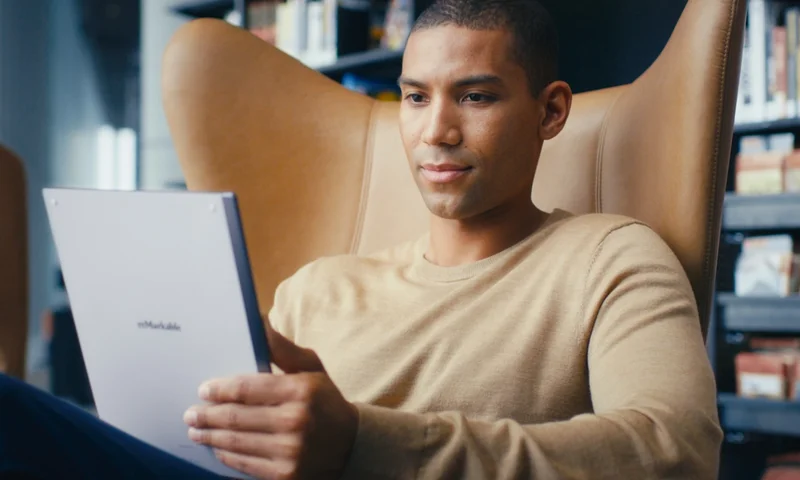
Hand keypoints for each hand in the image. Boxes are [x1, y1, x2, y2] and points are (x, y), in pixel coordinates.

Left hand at [183, 322, 358, 479]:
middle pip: (236, 417)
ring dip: (211, 436)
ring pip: (236, 443)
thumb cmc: (324, 400)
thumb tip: (256, 321)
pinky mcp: (286, 475)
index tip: (203, 390)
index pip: (247, 389)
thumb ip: (282, 348)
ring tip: (197, 431)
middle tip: (190, 414)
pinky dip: (227, 456)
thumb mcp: (311, 369)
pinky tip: (218, 448)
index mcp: (301, 390)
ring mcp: (291, 452)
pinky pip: (245, 465)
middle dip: (207, 415)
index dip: (220, 390)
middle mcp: (296, 421)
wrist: (351, 445)